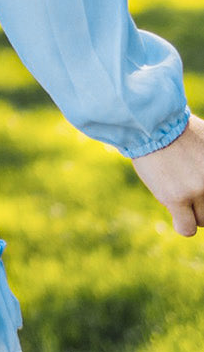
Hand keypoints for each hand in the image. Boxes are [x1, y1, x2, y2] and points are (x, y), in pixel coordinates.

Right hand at [131, 111, 203, 236]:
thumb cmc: (177, 130)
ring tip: (179, 195)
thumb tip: (203, 187)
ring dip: (191, 212)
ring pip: (201, 220)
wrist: (152, 123)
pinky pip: (186, 228)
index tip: (198, 190)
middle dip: (201, 204)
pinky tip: (176, 214)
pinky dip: (182, 224)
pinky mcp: (177, 198)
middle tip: (189, 191)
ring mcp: (198, 189)